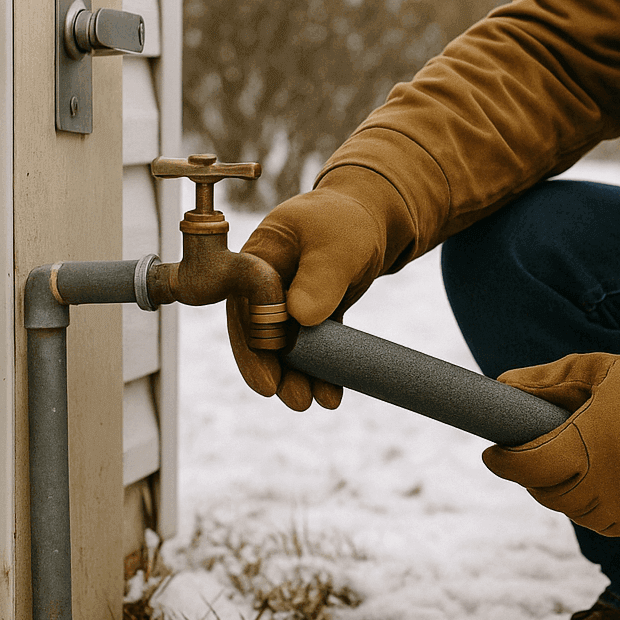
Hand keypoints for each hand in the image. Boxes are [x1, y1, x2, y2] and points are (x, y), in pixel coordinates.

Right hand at [228, 173, 398, 410]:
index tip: (268, 380)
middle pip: (260, 335)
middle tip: (295, 399)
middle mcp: (266, 283)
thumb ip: (319, 274)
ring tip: (316, 402)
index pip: (243, 307)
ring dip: (298, 376)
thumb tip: (299, 316)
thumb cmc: (348, 221)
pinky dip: (321, 368)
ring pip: (286, 346)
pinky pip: (312, 346)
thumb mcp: (337, 242)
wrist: (376, 217)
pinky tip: (333, 393)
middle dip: (275, 371)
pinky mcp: (313, 312)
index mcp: (257, 258)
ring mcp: (288, 300)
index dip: (251, 347)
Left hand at [483, 331, 619, 535]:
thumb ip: (543, 381)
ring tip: (566, 467)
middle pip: (547, 491)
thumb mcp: (590, 369)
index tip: (492, 453)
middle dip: (531, 475)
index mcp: (590, 438)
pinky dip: (589, 511)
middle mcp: (607, 477)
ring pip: (572, 511)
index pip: (530, 464)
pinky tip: (591, 487)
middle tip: (529, 456)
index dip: (504, 461)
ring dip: (560, 493)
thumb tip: (501, 386)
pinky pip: (602, 525)